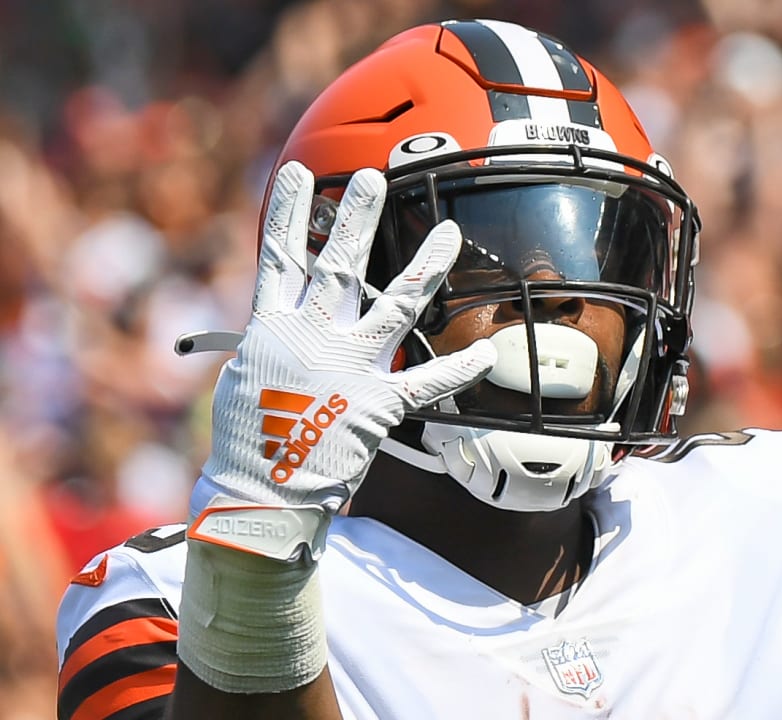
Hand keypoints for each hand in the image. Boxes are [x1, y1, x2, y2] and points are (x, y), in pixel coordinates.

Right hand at [191, 161, 494, 558]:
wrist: (261, 491)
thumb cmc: (248, 440)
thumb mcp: (245, 378)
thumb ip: (270, 343)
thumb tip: (277, 322)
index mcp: (274, 328)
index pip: (281, 258)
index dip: (290, 214)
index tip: (297, 173)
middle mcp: (315, 337)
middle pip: (340, 265)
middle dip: (355, 218)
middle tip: (371, 177)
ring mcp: (351, 366)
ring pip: (397, 305)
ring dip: (426, 266)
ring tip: (450, 231)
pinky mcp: (379, 402)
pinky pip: (428, 382)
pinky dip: (459, 369)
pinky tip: (486, 352)